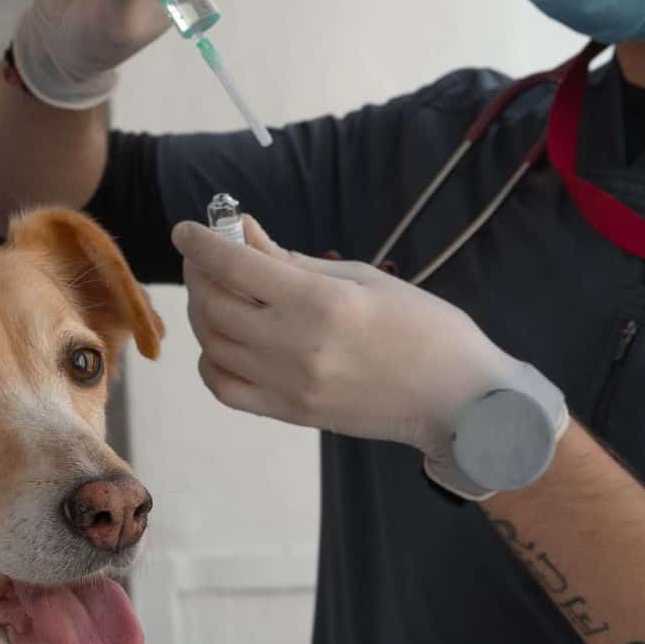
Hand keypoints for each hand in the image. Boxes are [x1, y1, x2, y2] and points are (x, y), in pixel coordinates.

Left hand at [171, 216, 536, 480]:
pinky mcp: (290, 414)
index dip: (200, 243)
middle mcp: (297, 346)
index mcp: (321, 303)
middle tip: (207, 257)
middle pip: (214, 305)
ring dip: (205, 313)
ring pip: (213, 345)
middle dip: (200, 273)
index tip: (186, 229)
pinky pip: (225, 388)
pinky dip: (212, 360)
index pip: (234, 266)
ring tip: (220, 293)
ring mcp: (290, 385)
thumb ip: (292, 259)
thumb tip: (242, 232)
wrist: (458, 399)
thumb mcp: (360, 277)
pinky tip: (227, 340)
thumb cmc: (422, 327)